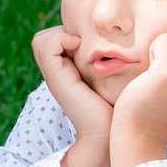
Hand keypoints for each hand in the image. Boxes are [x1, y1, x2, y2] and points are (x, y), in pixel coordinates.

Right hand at [32, 26, 111, 166]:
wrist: (108, 134)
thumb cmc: (118, 109)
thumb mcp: (114, 81)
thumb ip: (111, 64)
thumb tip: (123, 43)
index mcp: (67, 72)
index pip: (53, 39)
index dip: (68, 32)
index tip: (92, 41)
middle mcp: (57, 74)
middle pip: (44, 38)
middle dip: (63, 31)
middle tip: (86, 42)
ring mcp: (54, 77)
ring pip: (42, 39)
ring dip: (62, 34)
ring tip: (82, 45)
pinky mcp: (57, 79)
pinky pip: (47, 46)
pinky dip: (62, 39)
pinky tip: (81, 48)